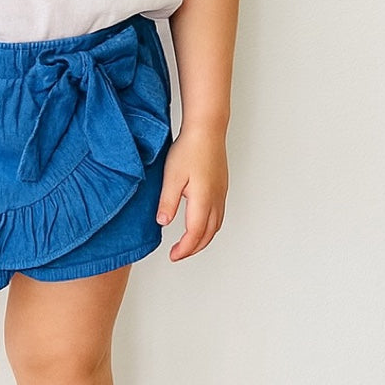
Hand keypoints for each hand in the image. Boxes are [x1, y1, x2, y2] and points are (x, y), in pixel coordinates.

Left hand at [156, 123, 227, 260]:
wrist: (207, 129)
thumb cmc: (190, 149)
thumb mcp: (171, 176)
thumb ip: (168, 202)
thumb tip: (163, 222)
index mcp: (203, 200)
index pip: (195, 234)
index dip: (184, 248)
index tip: (173, 255)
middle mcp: (216, 199)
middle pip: (209, 234)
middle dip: (194, 248)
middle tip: (179, 254)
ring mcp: (221, 193)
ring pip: (216, 225)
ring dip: (203, 238)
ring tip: (189, 243)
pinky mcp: (222, 186)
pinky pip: (219, 214)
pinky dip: (209, 226)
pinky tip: (200, 222)